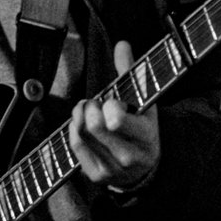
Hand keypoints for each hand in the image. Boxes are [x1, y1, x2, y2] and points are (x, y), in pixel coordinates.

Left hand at [70, 40, 160, 195]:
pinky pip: (75, 146)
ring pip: (82, 134)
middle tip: (96, 103)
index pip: (116, 120)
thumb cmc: (142, 129)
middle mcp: (130, 156)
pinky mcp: (97, 175)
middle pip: (95, 126)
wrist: (146, 169)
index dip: (109, 106)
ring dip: (80, 115)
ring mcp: (112, 168)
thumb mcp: (144, 104)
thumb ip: (132, 74)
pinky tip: (80, 122)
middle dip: (91, 108)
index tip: (112, 102)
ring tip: (87, 109)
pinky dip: (74, 128)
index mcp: (146, 136)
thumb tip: (122, 45)